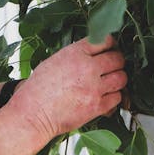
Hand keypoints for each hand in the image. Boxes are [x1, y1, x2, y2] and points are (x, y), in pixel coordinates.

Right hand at [9, 36, 126, 141]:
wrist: (32, 114)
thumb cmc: (37, 90)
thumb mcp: (53, 62)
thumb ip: (75, 56)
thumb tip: (92, 54)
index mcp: (75, 53)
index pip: (104, 40)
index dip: (110, 44)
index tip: (110, 48)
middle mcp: (87, 68)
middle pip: (117, 59)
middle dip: (117, 62)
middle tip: (113, 66)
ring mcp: (94, 88)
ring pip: (121, 78)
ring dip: (118, 79)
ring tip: (111, 82)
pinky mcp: (97, 106)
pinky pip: (117, 98)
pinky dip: (114, 97)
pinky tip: (106, 96)